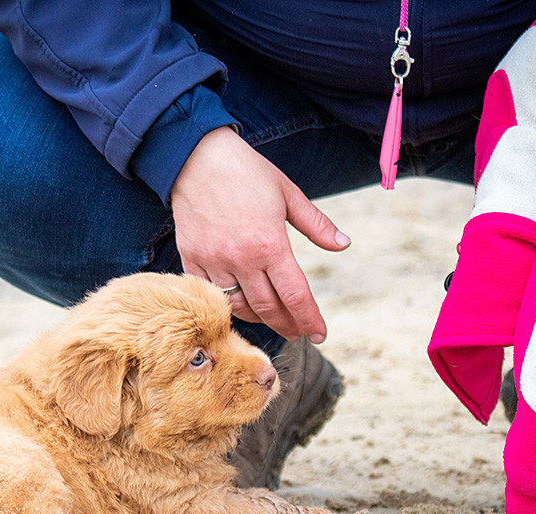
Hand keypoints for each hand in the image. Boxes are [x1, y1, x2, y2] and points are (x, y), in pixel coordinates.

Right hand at [170, 126, 349, 342]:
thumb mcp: (288, 193)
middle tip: (297, 333)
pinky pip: (210, 295)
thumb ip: (317, 224)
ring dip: (258, 318)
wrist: (196, 157)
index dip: (309, 319)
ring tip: (272, 318)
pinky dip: (227, 304)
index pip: (295, 295)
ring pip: (239, 306)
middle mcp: (242, 259)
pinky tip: (240, 304)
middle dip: (287, 325)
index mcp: (271, 244)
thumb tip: (343, 244)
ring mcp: (214, 261)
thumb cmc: (246, 172)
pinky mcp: (192, 259)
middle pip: (268, 308)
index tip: (319, 334)